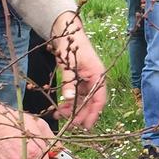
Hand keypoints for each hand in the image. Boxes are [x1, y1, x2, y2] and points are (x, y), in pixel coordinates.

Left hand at [48, 12, 107, 129]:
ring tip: (58, 116)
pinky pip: (75, 95)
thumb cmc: (71, 45)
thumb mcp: (69, 64)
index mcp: (98, 75)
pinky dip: (68, 103)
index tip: (86, 125)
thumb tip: (68, 99)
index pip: (99, 99)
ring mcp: (86, 80)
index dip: (94, 113)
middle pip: (90, 102)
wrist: (66, 32)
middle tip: (69, 125)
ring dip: (72, 110)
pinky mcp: (78, 80)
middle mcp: (94, 80)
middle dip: (80, 114)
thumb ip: (69, 82)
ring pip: (82, 101)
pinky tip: (59, 108)